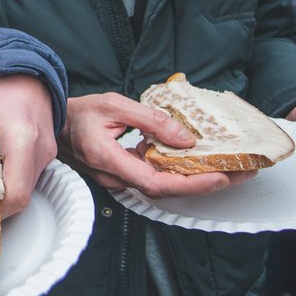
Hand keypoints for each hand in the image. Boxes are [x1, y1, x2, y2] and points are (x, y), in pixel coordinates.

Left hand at [0, 74, 56, 218]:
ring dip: (4, 192)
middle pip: (22, 196)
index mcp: (23, 138)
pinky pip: (30, 178)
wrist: (23, 73)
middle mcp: (42, 149)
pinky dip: (11, 181)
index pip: (16, 193)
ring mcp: (48, 153)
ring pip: (27, 189)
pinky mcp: (47, 154)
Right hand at [63, 92, 254, 197]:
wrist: (55, 123)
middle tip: (240, 173)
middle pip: (167, 190)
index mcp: (111, 160)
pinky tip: (197, 160)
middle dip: (205, 183)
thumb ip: (151, 121)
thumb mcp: (114, 104)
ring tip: (228, 167)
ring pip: (163, 185)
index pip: (158, 183)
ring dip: (195, 178)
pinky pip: (155, 177)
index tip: (220, 177)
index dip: (192, 184)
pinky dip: (179, 171)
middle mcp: (116, 177)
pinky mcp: (124, 174)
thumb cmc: (78, 113)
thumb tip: (184, 139)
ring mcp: (119, 179)